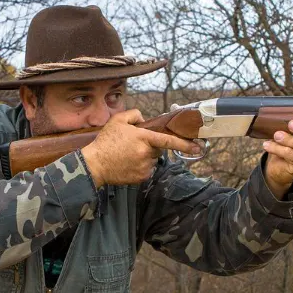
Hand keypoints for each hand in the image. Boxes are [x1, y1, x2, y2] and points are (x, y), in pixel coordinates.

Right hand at [83, 109, 202, 187]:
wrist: (94, 164)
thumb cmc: (106, 141)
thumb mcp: (118, 120)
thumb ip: (135, 114)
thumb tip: (145, 120)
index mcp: (143, 138)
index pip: (168, 140)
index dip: (185, 144)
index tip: (198, 147)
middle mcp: (147, 153)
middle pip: (158, 148)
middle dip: (150, 145)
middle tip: (133, 144)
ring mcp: (145, 167)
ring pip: (152, 159)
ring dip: (145, 156)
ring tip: (127, 155)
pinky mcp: (141, 177)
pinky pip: (147, 169)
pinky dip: (140, 166)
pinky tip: (127, 163)